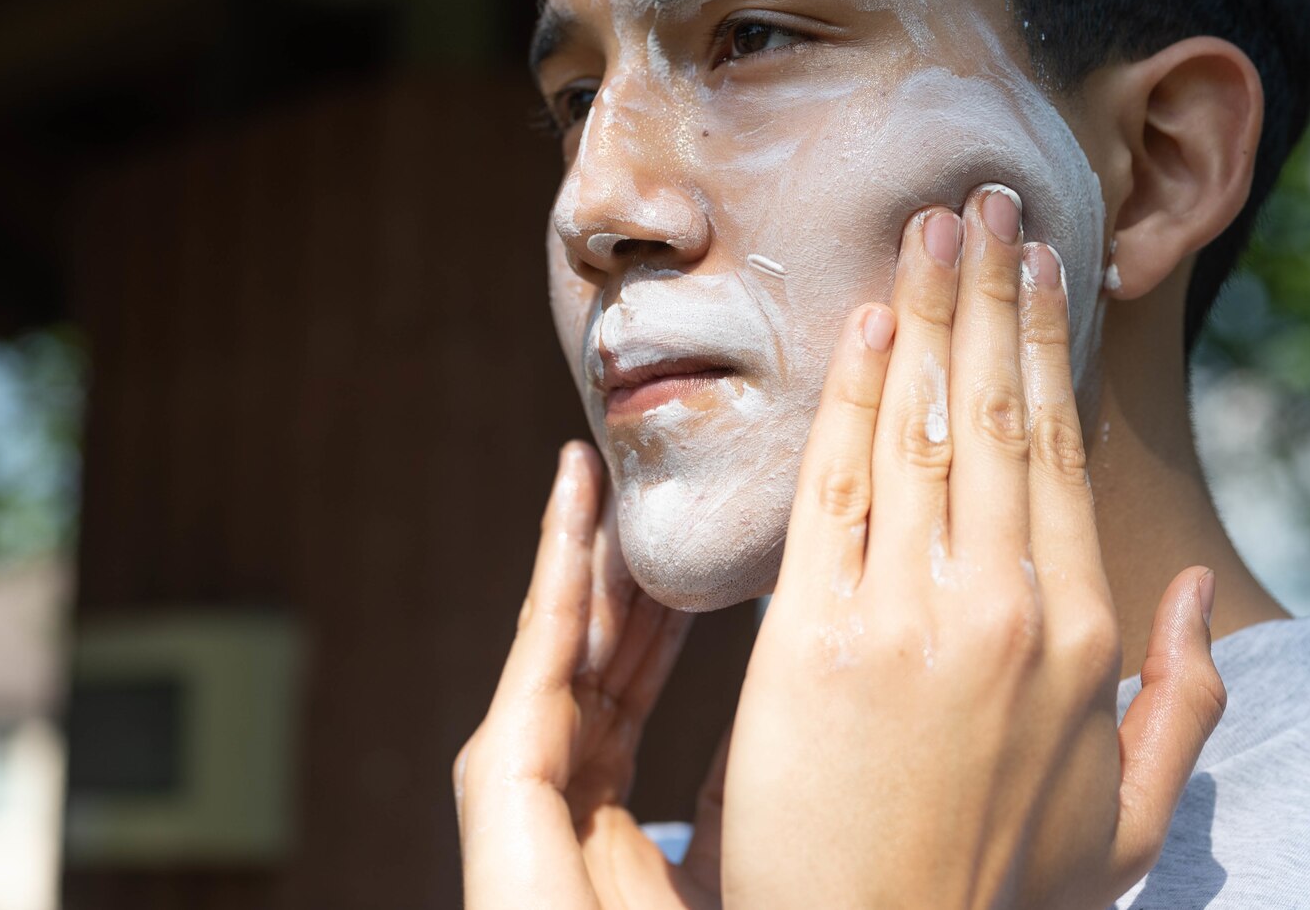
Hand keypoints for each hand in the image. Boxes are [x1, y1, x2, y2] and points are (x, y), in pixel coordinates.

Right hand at [455, 442, 721, 909]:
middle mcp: (555, 783)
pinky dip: (562, 563)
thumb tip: (810, 689)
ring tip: (614, 459)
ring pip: (566, 627)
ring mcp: (519, 776)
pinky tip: (580, 495)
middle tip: (658, 469)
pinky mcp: (499, 775)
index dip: (671, 601)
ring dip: (591, 539)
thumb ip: (755, 772)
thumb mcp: (748, 849)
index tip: (707, 536)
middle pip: (597, 638)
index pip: (641, 673)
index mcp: (605, 807)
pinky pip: (541, 645)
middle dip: (628, 553)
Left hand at [720, 187, 1226, 908]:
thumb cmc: (999, 898)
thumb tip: (1197, 594)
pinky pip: (838, 489)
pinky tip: (865, 323)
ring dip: (930, 312)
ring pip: (924, 429)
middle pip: (996, 415)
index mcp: (1083, 637)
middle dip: (992, 292)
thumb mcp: (1125, 825)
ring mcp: (910, 619)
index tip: (1041, 262)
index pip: (1058, 451)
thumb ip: (1182, 706)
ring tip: (930, 225)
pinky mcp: (814, 639)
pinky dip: (853, 396)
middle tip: (983, 196)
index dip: (1046, 343)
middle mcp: (1007, 609)